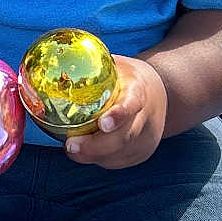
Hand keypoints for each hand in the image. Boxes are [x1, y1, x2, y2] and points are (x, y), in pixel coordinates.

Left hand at [64, 55, 167, 169]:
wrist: (162, 93)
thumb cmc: (128, 78)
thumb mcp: (116, 65)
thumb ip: (93, 66)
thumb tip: (59, 59)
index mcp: (139, 91)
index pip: (131, 105)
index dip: (118, 116)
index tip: (103, 124)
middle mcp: (146, 118)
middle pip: (124, 138)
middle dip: (96, 146)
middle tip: (71, 145)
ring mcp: (146, 139)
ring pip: (119, 154)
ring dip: (93, 156)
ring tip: (71, 149)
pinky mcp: (141, 153)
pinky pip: (117, 162)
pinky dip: (98, 159)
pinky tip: (83, 153)